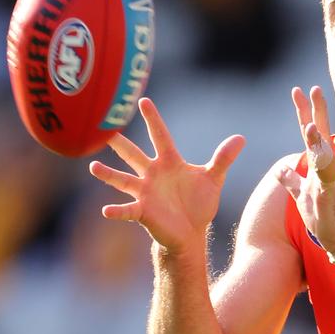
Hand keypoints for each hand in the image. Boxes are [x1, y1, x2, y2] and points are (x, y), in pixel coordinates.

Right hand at [89, 98, 244, 254]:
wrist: (191, 232)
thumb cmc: (199, 203)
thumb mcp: (213, 179)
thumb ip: (223, 158)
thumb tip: (241, 138)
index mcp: (169, 162)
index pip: (160, 136)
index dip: (153, 119)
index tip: (144, 100)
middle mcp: (152, 174)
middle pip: (134, 154)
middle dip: (120, 143)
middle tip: (103, 129)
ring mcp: (145, 193)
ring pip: (123, 180)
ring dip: (108, 174)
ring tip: (93, 166)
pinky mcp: (143, 212)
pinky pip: (128, 210)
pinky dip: (117, 210)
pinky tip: (106, 210)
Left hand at [276, 86, 334, 251]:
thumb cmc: (322, 214)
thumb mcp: (301, 193)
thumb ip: (291, 179)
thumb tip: (280, 168)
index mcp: (317, 163)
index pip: (309, 132)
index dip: (303, 112)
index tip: (298, 91)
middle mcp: (325, 166)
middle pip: (319, 133)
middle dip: (315, 111)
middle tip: (312, 88)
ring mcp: (329, 178)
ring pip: (323, 152)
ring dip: (317, 136)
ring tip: (310, 120)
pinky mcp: (330, 193)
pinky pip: (326, 175)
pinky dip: (322, 163)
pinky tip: (318, 154)